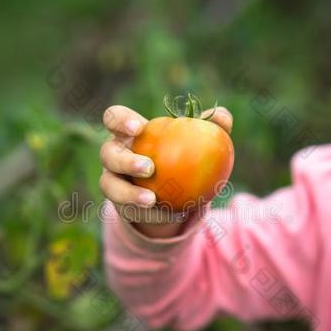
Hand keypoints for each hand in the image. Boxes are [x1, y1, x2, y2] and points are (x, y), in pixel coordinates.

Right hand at [99, 104, 232, 236]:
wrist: (171, 190)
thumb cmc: (183, 155)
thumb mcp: (197, 140)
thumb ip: (210, 126)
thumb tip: (223, 117)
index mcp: (127, 132)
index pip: (113, 118)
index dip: (119, 120)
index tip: (138, 128)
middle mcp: (114, 154)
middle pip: (107, 153)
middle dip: (124, 160)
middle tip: (149, 168)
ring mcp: (112, 180)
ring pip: (109, 186)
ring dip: (129, 194)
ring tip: (151, 199)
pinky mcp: (119, 205)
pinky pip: (130, 210)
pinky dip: (152, 213)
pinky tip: (173, 213)